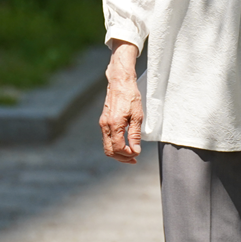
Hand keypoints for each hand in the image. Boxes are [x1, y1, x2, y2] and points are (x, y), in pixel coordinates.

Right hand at [99, 41, 142, 163]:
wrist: (120, 82)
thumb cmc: (131, 96)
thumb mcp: (137, 116)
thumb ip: (135, 134)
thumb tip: (135, 150)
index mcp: (114, 125)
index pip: (118, 149)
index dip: (127, 155)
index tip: (137, 154)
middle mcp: (105, 126)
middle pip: (109, 151)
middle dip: (121, 158)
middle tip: (134, 159)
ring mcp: (103, 124)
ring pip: (107, 146)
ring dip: (118, 153)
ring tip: (130, 153)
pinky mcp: (104, 121)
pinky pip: (107, 139)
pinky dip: (115, 145)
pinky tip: (124, 144)